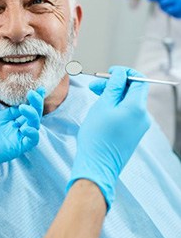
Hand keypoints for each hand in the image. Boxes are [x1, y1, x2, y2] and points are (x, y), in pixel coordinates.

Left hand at [0, 85, 44, 191]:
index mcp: (1, 118)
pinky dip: (33, 133)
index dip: (31, 99)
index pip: (22, 108)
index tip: (36, 88)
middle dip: (36, 104)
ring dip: (34, 115)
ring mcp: (11, 138)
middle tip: (35, 93)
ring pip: (33, 126)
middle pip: (30, 115)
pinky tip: (25, 126)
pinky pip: (30, 142)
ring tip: (24, 107)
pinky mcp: (12, 149)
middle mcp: (9, 128)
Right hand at [67, 66, 150, 208]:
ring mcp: (139, 126)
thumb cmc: (97, 136)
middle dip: (114, 84)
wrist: (97, 165)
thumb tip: (120, 74)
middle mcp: (143, 116)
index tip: (110, 72)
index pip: (138, 80)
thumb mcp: (103, 106)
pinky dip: (116, 106)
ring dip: (113, 95)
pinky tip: (101, 108)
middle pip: (132, 91)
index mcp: (137, 107)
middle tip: (94, 85)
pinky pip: (127, 113)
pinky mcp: (133, 133)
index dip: (124, 73)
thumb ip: (114, 87)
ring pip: (128, 102)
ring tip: (95, 95)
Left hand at [148, 0, 180, 17]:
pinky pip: (172, 14)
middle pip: (162, 4)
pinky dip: (174, 12)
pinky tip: (179, 8)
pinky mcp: (180, 14)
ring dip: (167, 8)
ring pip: (166, 10)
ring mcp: (179, 7)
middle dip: (162, 3)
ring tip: (174, 4)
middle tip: (165, 1)